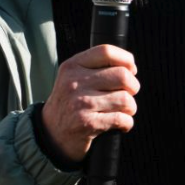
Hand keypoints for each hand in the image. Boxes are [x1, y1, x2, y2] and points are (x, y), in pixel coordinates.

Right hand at [40, 44, 138, 162]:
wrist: (51, 133)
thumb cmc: (69, 104)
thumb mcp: (72, 78)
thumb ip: (94, 67)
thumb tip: (130, 67)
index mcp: (72, 66)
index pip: (106, 51)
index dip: (126, 59)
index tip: (131, 69)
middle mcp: (75, 82)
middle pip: (122, 76)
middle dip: (133, 87)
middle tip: (128, 94)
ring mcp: (81, 103)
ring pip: (125, 99)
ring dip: (130, 108)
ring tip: (122, 111)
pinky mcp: (88, 123)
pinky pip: (122, 119)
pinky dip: (127, 123)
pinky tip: (120, 124)